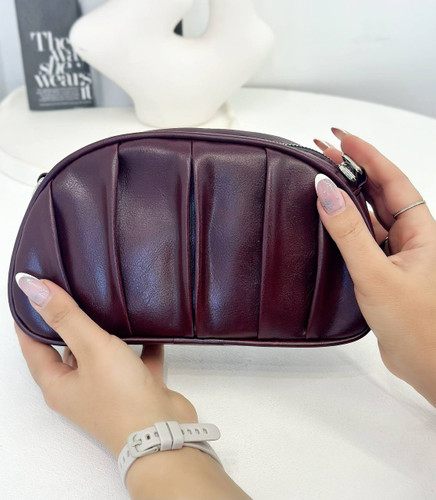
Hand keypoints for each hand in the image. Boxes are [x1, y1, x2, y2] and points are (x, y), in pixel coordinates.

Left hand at [13, 275, 197, 456]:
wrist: (164, 433)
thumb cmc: (120, 396)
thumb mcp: (91, 349)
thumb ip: (65, 316)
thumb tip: (31, 286)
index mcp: (59, 384)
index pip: (33, 348)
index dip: (30, 321)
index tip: (34, 293)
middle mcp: (81, 389)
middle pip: (69, 350)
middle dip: (71, 323)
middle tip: (74, 291)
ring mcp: (110, 390)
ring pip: (103, 354)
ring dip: (107, 333)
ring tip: (111, 303)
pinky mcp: (137, 388)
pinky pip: (136, 359)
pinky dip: (141, 344)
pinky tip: (149, 325)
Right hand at [313, 129, 435, 405]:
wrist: (427, 363)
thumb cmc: (417, 325)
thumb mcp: (377, 274)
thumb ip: (349, 233)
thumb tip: (327, 192)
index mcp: (420, 229)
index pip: (390, 178)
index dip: (365, 153)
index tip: (339, 136)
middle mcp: (410, 235)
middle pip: (379, 189)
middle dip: (352, 167)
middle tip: (322, 149)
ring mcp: (397, 251)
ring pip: (370, 213)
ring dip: (348, 193)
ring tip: (322, 174)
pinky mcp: (384, 268)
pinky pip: (363, 236)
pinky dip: (346, 223)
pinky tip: (330, 218)